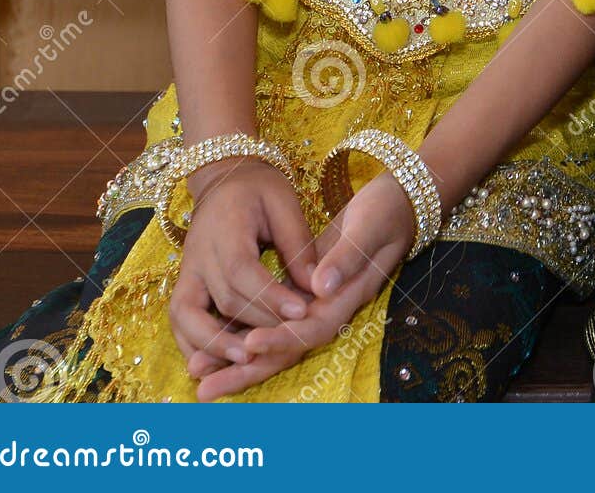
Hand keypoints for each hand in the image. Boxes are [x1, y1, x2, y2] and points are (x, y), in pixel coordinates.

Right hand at [168, 160, 317, 381]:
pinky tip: (213, 362)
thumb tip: (317, 285)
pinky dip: (191, 343)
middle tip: (285, 340)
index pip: (243, 271)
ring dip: (214, 343)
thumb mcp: (284, 203)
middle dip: (255, 323)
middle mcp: (198, 254)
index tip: (300, 312)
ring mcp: (186, 271)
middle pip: (222, 298)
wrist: (223, 177)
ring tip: (245, 360)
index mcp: (226, 228)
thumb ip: (298, 243)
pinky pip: (179, 320)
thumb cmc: (259, 188)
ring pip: (188, 315)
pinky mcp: (182, 283)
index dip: (270, 295)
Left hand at [193, 169, 415, 400]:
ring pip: (273, 339)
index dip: (280, 339)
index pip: (310, 329)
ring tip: (198, 372)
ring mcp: (315, 304)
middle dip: (246, 369)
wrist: (397, 204)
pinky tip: (215, 338)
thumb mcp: (370, 227)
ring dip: (236, 358)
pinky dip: (243, 332)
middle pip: (286, 350)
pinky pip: (270, 320)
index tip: (249, 343)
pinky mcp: (303, 292)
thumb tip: (318, 288)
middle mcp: (328, 309)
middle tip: (205, 388)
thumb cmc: (386, 212)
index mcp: (347, 297)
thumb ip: (347, 258)